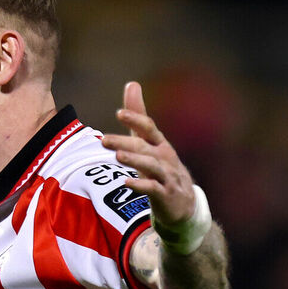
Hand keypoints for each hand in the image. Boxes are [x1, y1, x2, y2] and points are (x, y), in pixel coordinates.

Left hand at [100, 81, 195, 225]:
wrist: (184, 205)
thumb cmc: (162, 168)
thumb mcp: (150, 142)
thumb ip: (138, 116)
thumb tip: (131, 83)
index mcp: (160, 144)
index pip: (149, 128)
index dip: (136, 120)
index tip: (119, 114)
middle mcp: (165, 157)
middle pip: (144, 147)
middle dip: (124, 142)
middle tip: (103, 140)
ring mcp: (167, 176)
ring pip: (151, 166)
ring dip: (135, 160)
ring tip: (118, 156)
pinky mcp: (166, 195)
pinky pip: (153, 189)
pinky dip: (141, 185)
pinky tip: (126, 182)